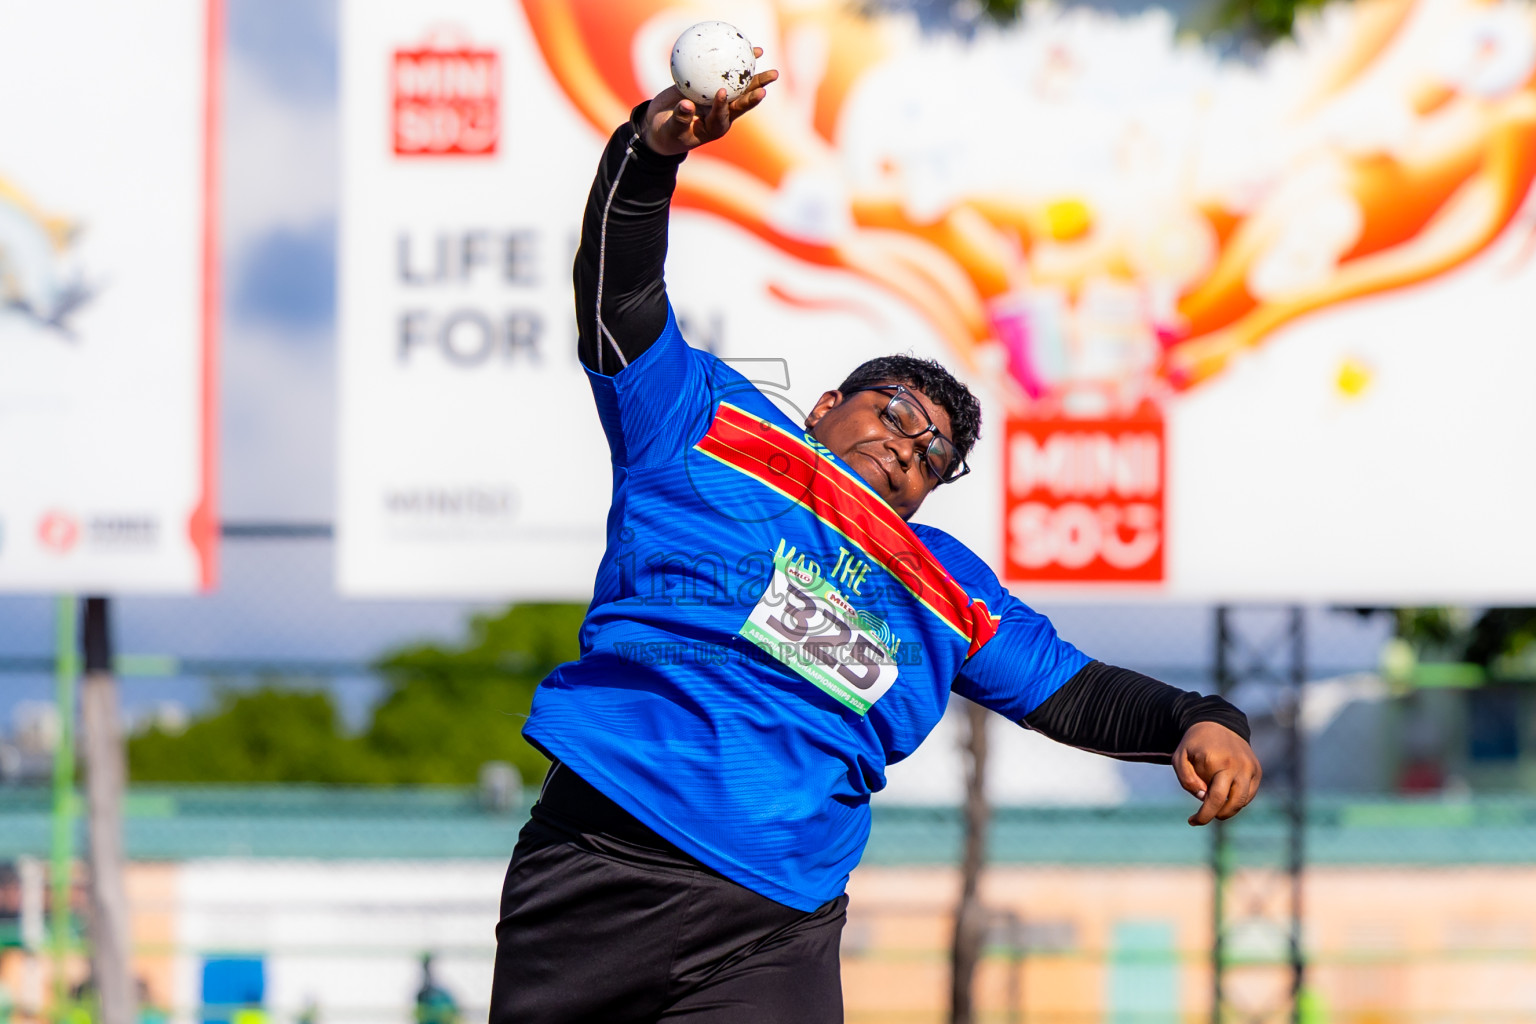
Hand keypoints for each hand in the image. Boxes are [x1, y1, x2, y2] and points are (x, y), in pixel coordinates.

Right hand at [639, 51, 777, 156]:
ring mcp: (718, 100)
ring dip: (752, 70)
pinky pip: (722, 73)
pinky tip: (736, 45)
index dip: (722, 105)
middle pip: (743, 100)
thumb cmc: (667, 134)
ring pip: (738, 86)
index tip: (720, 92)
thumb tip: (686, 105)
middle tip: (773, 74)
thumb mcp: (671, 131)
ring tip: (761, 52)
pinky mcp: (711, 89)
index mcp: (715, 127)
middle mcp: (722, 113)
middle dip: (758, 88)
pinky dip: (729, 60)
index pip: (722, 116)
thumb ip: (679, 119)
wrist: (663, 126)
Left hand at [1172, 721, 1261, 825]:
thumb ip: (1187, 779)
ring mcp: (1250, 767)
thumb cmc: (1194, 744)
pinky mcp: (1257, 770)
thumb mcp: (1179, 757)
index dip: (1204, 815)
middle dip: (1216, 815)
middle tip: (1202, 817)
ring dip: (1228, 811)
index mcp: (1217, 761)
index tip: (1192, 821)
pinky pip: (1249, 794)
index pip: (1214, 798)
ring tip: (1213, 808)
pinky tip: (1223, 798)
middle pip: (1232, 803)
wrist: (1217, 724)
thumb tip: (1203, 797)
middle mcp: (1238, 765)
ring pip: (1243, 801)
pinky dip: (1237, 801)